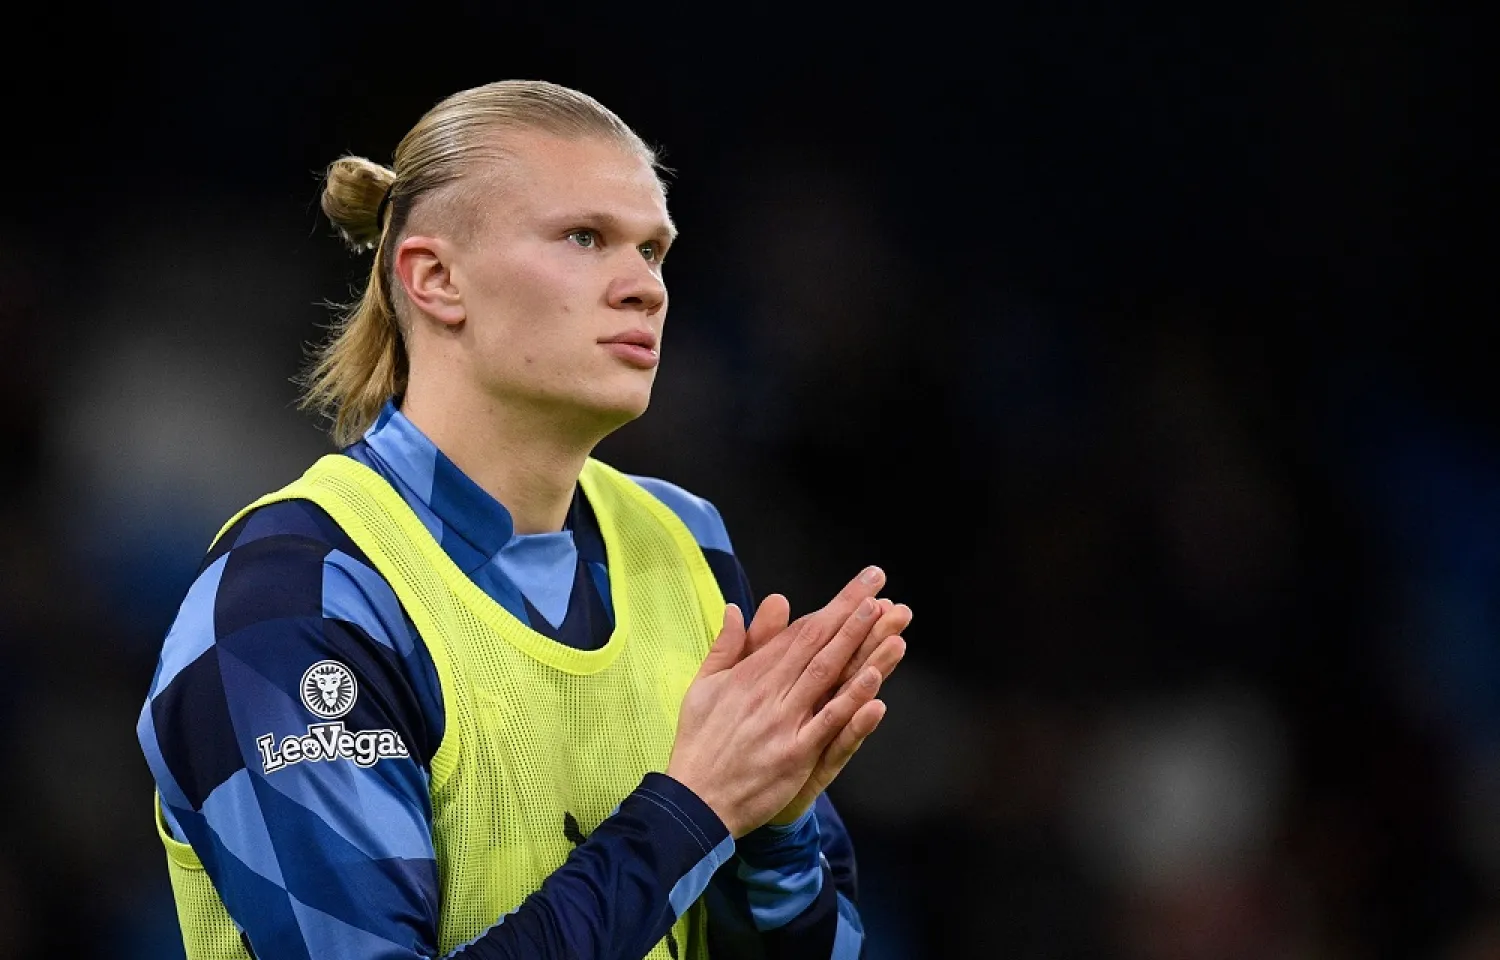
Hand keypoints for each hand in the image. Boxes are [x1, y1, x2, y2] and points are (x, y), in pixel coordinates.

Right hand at [665, 567, 892, 836]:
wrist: (694, 801)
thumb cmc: (699, 743)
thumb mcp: (702, 686)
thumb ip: (726, 647)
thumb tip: (738, 609)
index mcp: (750, 673)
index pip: (800, 632)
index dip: (833, 607)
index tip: (860, 587)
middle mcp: (770, 691)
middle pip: (817, 644)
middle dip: (850, 612)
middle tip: (877, 583)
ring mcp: (785, 722)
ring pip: (827, 674)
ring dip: (856, 643)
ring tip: (882, 616)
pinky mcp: (795, 754)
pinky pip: (828, 723)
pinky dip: (850, 700)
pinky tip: (873, 680)